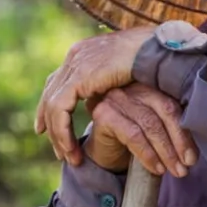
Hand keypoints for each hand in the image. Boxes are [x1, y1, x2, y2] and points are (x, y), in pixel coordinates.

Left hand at [34, 27, 153, 165]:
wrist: (158, 49)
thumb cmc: (153, 60)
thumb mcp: (126, 73)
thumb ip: (110, 83)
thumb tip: (107, 97)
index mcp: (84, 52)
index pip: (58, 81)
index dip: (51, 105)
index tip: (48, 128)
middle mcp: (75, 56)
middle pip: (51, 93)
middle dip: (49, 123)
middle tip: (57, 149)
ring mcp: (75, 64)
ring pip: (52, 105)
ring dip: (58, 134)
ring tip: (68, 156)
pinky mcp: (79, 76)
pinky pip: (60, 109)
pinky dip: (63, 131)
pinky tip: (70, 147)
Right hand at [86, 84, 197, 177]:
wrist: (104, 152)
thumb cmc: (134, 140)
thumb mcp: (157, 132)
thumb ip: (174, 130)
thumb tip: (195, 150)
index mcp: (152, 87)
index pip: (174, 106)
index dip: (186, 132)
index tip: (192, 157)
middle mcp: (135, 87)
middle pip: (165, 111)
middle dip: (179, 142)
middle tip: (186, 166)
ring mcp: (118, 97)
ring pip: (150, 124)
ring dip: (166, 152)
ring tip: (175, 170)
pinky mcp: (104, 113)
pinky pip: (133, 135)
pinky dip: (148, 154)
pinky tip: (156, 168)